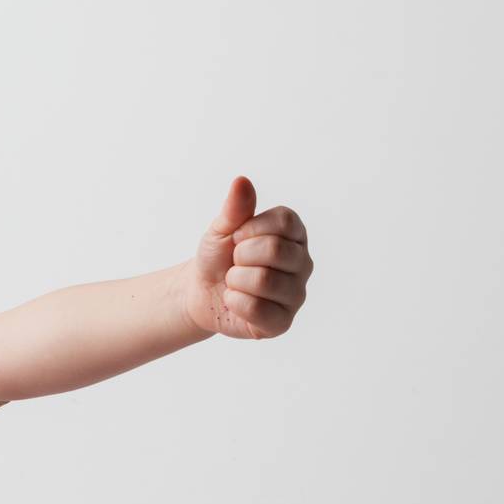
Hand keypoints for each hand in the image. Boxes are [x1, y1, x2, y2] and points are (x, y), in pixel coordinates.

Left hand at [178, 175, 312, 339]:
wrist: (200, 290)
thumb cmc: (218, 256)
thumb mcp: (221, 228)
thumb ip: (235, 207)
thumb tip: (241, 181)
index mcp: (293, 235)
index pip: (284, 222)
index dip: (251, 227)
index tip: (236, 236)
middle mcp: (302, 263)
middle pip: (275, 250)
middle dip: (241, 255)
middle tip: (235, 262)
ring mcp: (296, 294)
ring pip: (265, 281)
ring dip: (235, 280)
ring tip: (235, 281)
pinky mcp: (283, 322)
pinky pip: (258, 311)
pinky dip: (235, 303)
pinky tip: (235, 300)